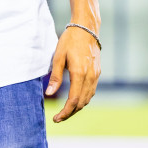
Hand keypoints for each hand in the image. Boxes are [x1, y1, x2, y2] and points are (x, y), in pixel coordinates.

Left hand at [46, 0, 100, 121]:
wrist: (87, 29)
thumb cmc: (70, 41)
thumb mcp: (58, 56)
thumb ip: (55, 76)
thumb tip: (50, 94)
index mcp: (79, 73)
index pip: (73, 100)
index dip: (65, 112)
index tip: (56, 119)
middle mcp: (90, 77)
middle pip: (81, 103)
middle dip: (70, 113)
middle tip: (59, 118)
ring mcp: (96, 75)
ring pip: (88, 98)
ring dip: (77, 107)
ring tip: (66, 111)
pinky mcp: (97, 73)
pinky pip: (91, 91)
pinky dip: (83, 99)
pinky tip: (76, 99)